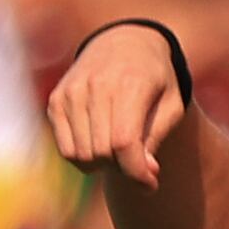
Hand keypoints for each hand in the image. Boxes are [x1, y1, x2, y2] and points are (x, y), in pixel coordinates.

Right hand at [46, 25, 191, 185]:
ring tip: (121, 151)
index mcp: (130, 83)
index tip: (150, 185)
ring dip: (103, 166)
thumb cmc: (156, 80)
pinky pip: (66, 149)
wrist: (125, 43)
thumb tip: (143, 173)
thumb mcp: (171, 105)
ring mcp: (71, 92)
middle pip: (102, 153)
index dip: (136, 173)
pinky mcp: (56, 101)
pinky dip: (84, 158)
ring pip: (81, 156)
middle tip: (139, 164)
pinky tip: (101, 145)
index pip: (123, 143)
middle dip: (124, 169)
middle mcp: (95, 85)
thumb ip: (156, 138)